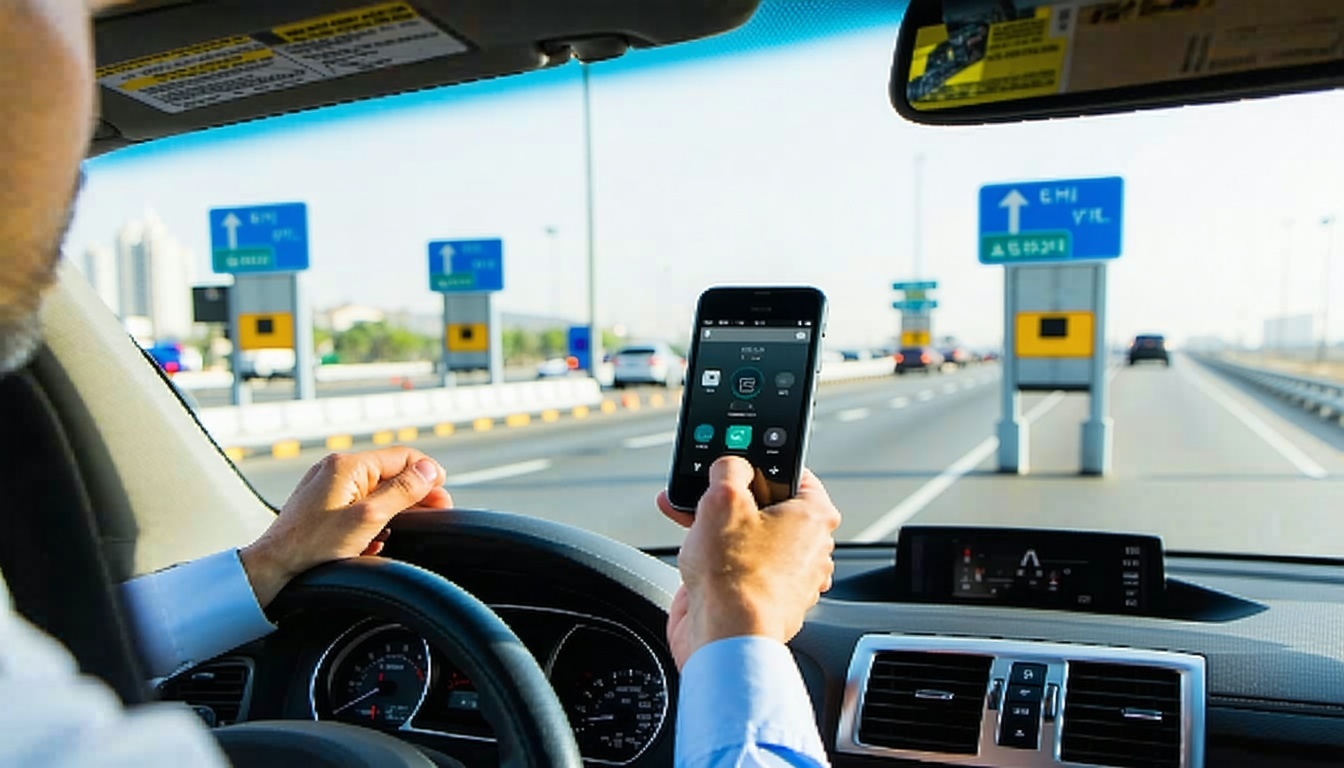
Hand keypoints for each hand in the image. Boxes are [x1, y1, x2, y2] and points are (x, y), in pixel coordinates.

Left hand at [240, 448, 451, 606]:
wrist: (272, 569)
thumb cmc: (312, 547)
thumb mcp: (368, 519)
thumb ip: (402, 492)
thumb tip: (429, 471)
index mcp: (347, 465)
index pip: (403, 456)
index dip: (428, 473)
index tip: (443, 495)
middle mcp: (336, 469)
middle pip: (390, 472)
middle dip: (414, 493)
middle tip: (435, 512)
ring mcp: (327, 486)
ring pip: (376, 489)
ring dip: (394, 508)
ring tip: (404, 531)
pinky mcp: (321, 504)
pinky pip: (358, 503)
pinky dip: (373, 518)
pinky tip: (375, 540)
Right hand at [656, 456, 839, 669]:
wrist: (724, 637)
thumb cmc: (735, 576)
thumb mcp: (723, 497)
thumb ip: (729, 468)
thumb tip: (730, 466)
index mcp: (814, 517)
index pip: (796, 473)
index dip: (763, 464)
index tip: (740, 461)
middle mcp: (809, 549)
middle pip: (768, 506)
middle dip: (731, 498)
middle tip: (707, 491)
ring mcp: (788, 578)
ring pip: (750, 536)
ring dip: (717, 525)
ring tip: (687, 515)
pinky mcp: (763, 600)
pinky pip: (740, 566)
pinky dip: (717, 555)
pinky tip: (690, 548)